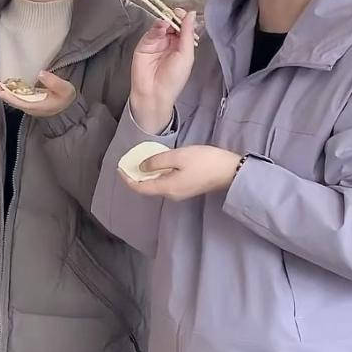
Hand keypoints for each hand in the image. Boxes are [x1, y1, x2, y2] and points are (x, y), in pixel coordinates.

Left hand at [0, 70, 77, 117]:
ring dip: (0, 89)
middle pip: (12, 99)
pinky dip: (6, 88)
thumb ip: (54, 82)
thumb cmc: (67, 98)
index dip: (10, 97)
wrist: (68, 106)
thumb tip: (41, 73)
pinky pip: (14, 94)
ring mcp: (27, 103)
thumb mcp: (65, 90)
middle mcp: (30, 106)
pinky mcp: (27, 98)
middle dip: (0, 91)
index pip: (21, 102)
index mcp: (38, 106)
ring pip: (11, 96)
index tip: (1, 91)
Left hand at [118, 145, 241, 200]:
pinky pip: (166, 183)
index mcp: (167, 188)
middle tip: (129, 162)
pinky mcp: (187, 189)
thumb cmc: (204, 161)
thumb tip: (141, 168)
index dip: (127, 179)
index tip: (120, 167)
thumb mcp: (178, 156)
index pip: (139, 188)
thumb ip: (157, 162)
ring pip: (156, 186)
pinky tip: (159, 164)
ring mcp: (180, 193)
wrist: (231, 171)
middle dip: (135, 176)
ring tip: (141, 161)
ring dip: (147, 176)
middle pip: (147, 188)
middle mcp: (171, 195)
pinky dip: (157, 175)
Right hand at [129, 9, 196, 134]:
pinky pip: (151, 32)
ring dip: (165, 22)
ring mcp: (156, 43)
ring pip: (161, 26)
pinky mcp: (144, 44)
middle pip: (173, 24)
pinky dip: (156, 27)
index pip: (184, 28)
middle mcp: (170, 43)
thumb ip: (188, 33)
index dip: (184, 19)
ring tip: (167, 23)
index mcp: (182, 46)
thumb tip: (192, 13)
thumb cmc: (174, 78)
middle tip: (175, 13)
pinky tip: (161, 27)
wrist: (154, 92)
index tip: (184, 13)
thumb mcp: (186, 55)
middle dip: (174, 18)